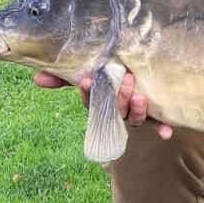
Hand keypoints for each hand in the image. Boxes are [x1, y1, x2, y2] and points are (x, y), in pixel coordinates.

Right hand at [33, 71, 172, 139]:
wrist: (138, 73)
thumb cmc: (108, 73)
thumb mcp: (89, 70)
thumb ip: (64, 75)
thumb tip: (36, 78)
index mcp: (99, 99)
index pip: (90, 99)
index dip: (87, 92)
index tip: (85, 80)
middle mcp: (116, 110)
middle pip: (114, 109)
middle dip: (118, 97)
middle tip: (125, 78)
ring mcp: (134, 114)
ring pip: (134, 118)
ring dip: (137, 110)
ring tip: (140, 96)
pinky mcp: (154, 115)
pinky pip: (157, 124)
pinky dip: (161, 128)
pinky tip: (167, 133)